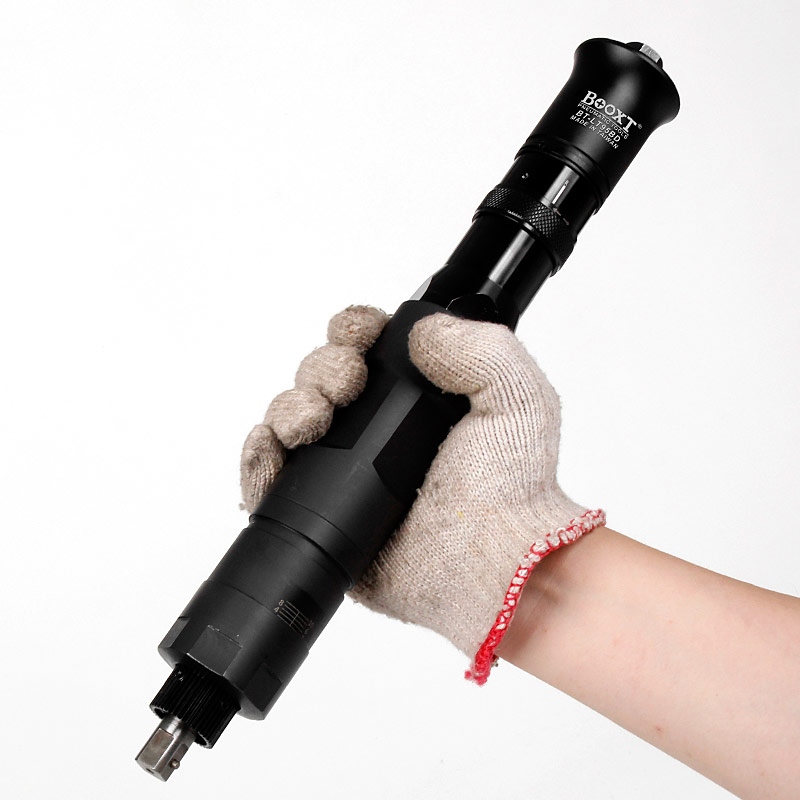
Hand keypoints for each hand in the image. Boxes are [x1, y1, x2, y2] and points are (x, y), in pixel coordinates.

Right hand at [240, 306, 602, 682]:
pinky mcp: (323, 514)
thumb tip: (421, 331)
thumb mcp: (517, 397)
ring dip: (290, 406)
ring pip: (291, 419)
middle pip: (321, 377)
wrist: (493, 564)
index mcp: (417, 398)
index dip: (353, 332)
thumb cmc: (512, 489)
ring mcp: (347, 472)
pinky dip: (259, 456)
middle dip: (321, 368)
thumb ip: (480, 347)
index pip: (367, 347)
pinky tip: (271, 444)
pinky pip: (272, 478)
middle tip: (345, 385)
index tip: (359, 338)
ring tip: (313, 418)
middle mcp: (378, 430)